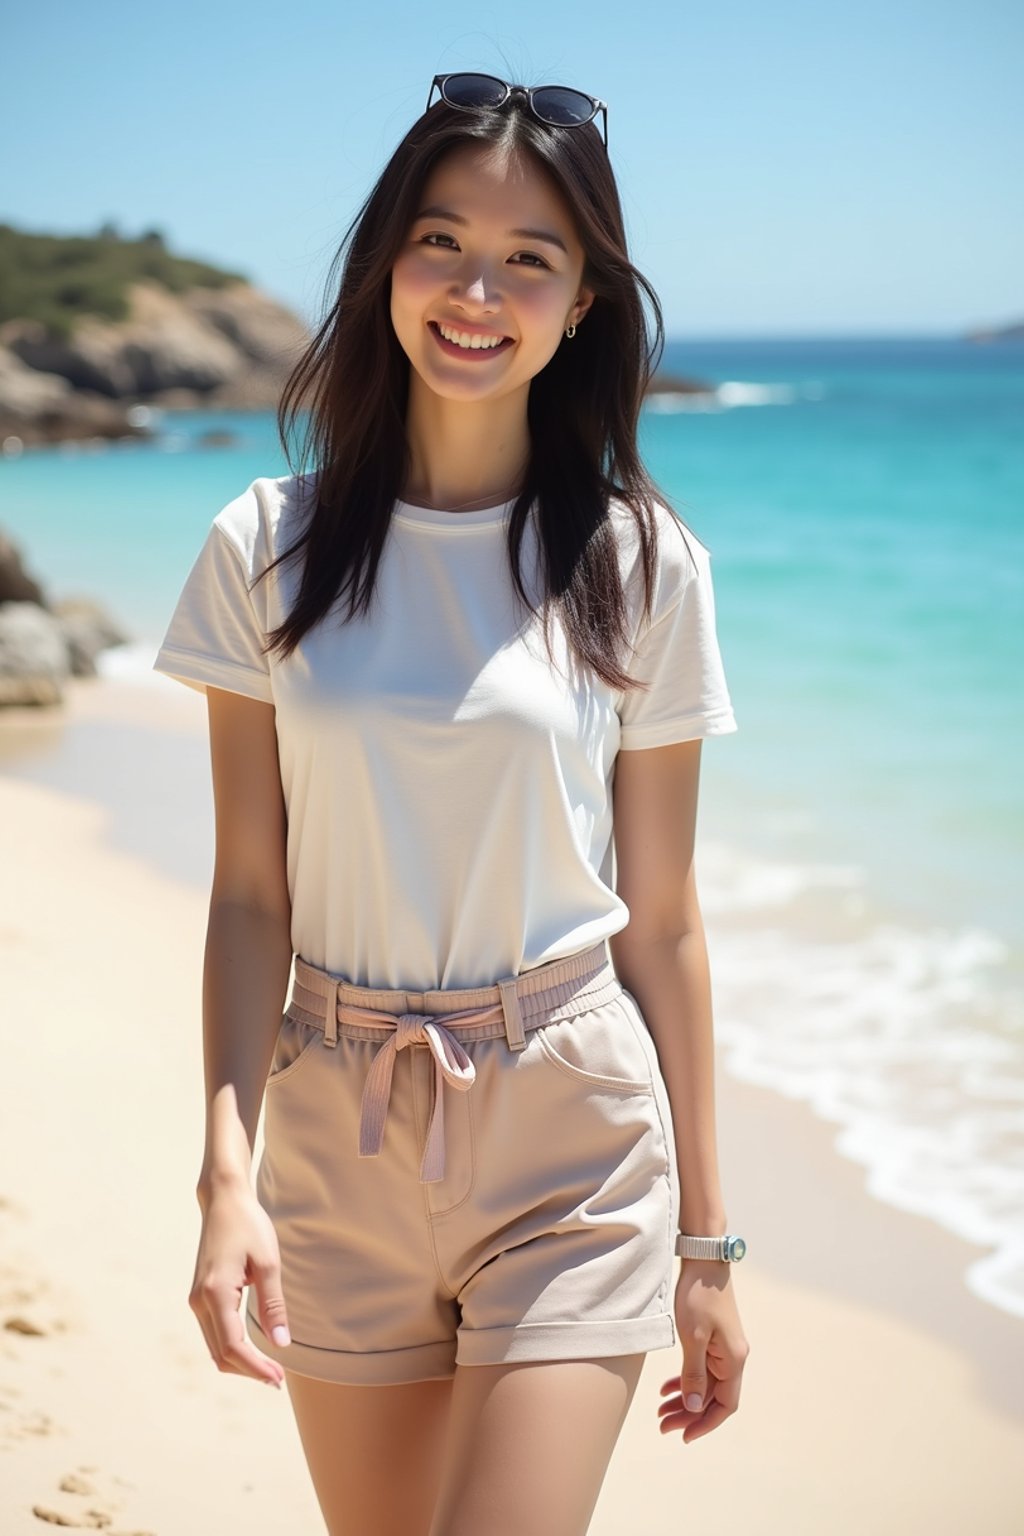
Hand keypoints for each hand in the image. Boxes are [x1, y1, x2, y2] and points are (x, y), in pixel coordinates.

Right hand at [189, 1181, 289, 1387]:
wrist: (224, 1201)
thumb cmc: (249, 1226)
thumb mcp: (268, 1263)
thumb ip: (272, 1305)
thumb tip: (280, 1343)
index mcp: (215, 1294)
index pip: (233, 1347)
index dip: (256, 1368)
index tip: (279, 1379)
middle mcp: (199, 1302)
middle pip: (221, 1355)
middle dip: (249, 1371)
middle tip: (279, 1380)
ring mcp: (196, 1300)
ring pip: (215, 1347)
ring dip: (241, 1363)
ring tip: (270, 1369)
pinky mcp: (200, 1296)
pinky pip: (214, 1333)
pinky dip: (232, 1348)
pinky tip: (254, 1349)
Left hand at [658, 1262, 749, 1441]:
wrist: (704, 1260)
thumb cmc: (698, 1296)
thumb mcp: (692, 1337)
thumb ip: (694, 1374)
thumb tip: (694, 1408)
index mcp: (733, 1360)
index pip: (725, 1405)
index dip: (705, 1423)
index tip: (683, 1435)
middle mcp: (733, 1358)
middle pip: (712, 1398)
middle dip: (688, 1414)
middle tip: (662, 1424)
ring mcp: (724, 1348)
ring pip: (705, 1385)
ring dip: (685, 1399)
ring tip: (660, 1410)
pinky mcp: (714, 1338)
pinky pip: (702, 1369)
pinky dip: (686, 1380)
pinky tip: (666, 1387)